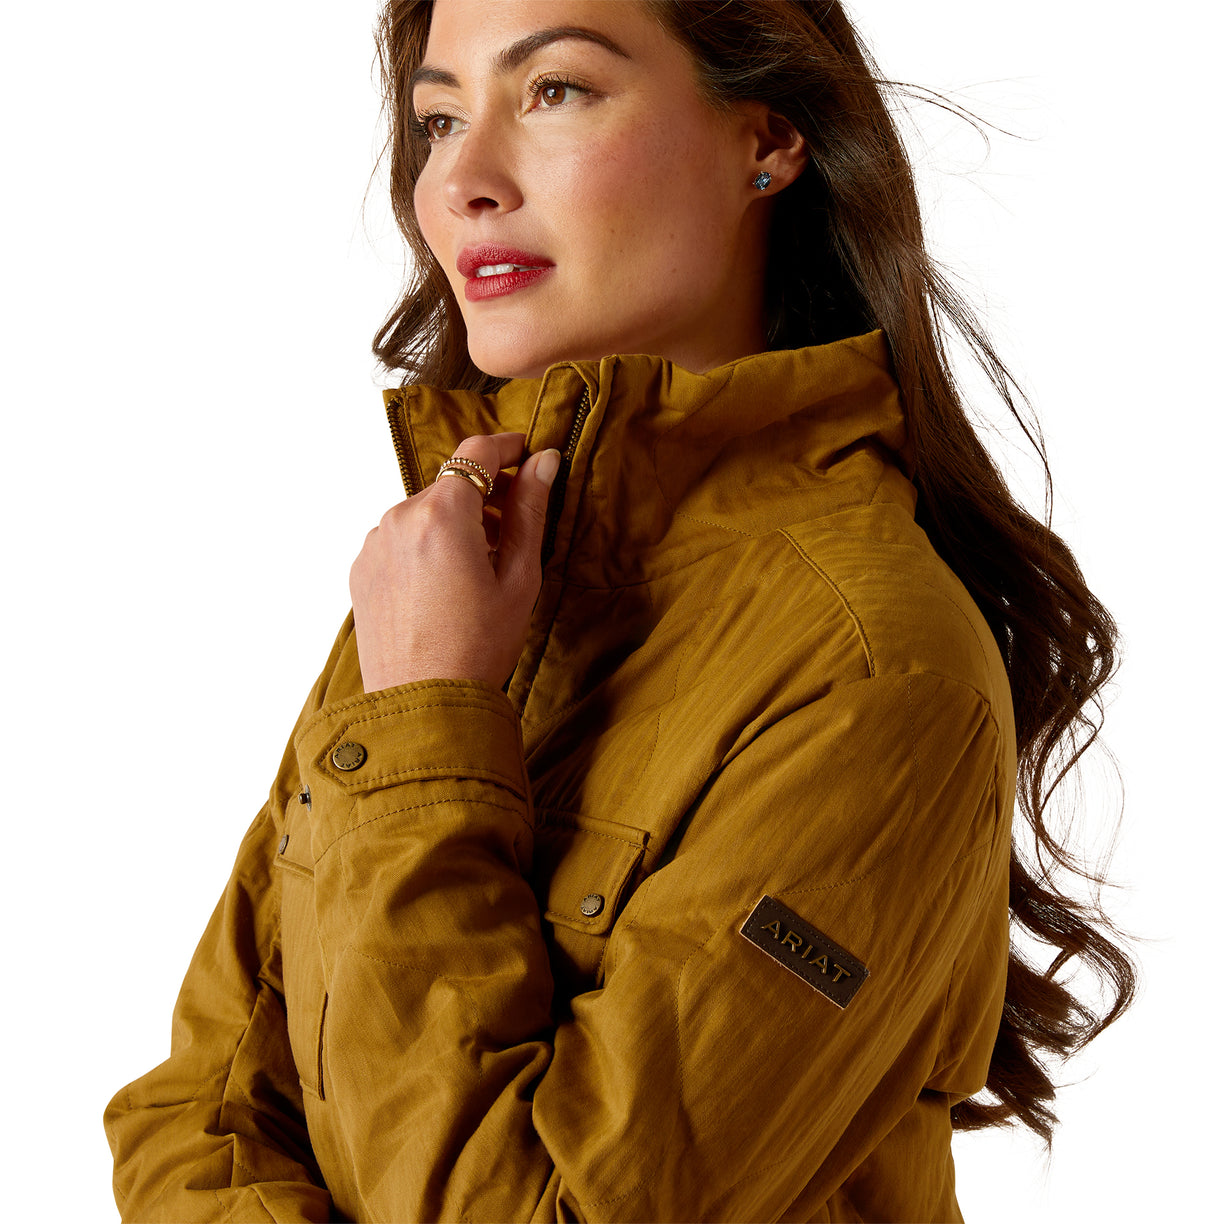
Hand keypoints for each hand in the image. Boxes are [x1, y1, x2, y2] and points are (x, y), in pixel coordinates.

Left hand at [350, 432, 559, 691]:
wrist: (424, 704)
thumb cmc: (478, 647)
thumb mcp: (520, 577)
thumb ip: (531, 511)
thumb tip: (544, 463)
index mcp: (443, 514)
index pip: (477, 453)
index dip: (508, 447)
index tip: (527, 454)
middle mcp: (400, 517)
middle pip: (451, 486)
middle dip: (484, 498)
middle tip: (514, 534)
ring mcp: (375, 543)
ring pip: (425, 513)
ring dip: (454, 525)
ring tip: (479, 571)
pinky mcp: (362, 568)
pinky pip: (401, 540)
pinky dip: (426, 548)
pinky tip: (446, 589)